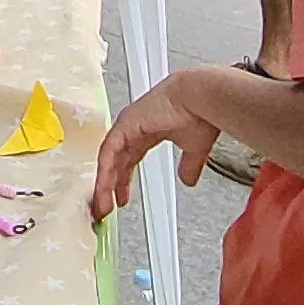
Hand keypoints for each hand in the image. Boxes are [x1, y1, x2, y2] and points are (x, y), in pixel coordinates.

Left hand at [90, 69, 221, 221]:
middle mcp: (133, 128)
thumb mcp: (193, 149)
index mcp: (147, 131)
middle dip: (109, 186)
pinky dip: (105, 170)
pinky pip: (109, 152)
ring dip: (104, 183)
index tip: (120, 199)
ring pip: (108, 159)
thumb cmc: (199, 112)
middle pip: (114, 162)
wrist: (201, 97)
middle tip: (105, 207)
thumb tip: (188, 180)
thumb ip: (188, 165)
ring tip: (102, 204)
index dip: (122, 181)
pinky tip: (104, 186)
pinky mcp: (125, 124)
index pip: (128, 160)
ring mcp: (127, 125)